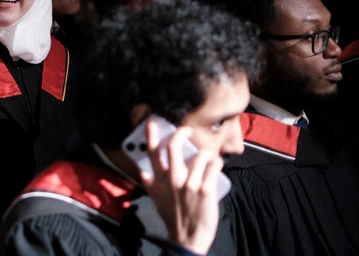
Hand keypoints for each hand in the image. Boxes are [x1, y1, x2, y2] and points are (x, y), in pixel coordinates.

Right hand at [140, 122, 220, 254]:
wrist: (188, 237)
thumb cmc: (173, 216)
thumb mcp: (156, 199)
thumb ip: (149, 183)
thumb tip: (141, 170)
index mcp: (160, 180)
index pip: (153, 153)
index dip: (151, 135)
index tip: (152, 121)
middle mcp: (173, 179)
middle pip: (174, 145)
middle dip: (182, 133)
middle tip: (188, 131)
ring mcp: (190, 184)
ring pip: (200, 155)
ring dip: (207, 154)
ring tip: (208, 160)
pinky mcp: (205, 190)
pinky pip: (214, 166)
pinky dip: (217, 164)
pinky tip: (216, 167)